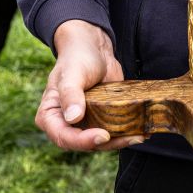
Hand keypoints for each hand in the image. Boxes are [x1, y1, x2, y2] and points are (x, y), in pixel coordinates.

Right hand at [36, 20, 140, 151]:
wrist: (93, 48)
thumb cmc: (77, 59)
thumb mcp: (72, 74)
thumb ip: (70, 94)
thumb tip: (73, 118)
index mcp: (50, 117)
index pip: (64, 137)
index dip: (83, 141)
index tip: (104, 135)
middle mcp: (65, 124)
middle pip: (85, 144)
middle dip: (109, 143)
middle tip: (132, 138)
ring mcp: (84, 123)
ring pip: (101, 141)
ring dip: (121, 140)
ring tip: (141, 135)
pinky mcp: (101, 119)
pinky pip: (112, 131)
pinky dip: (126, 132)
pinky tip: (142, 130)